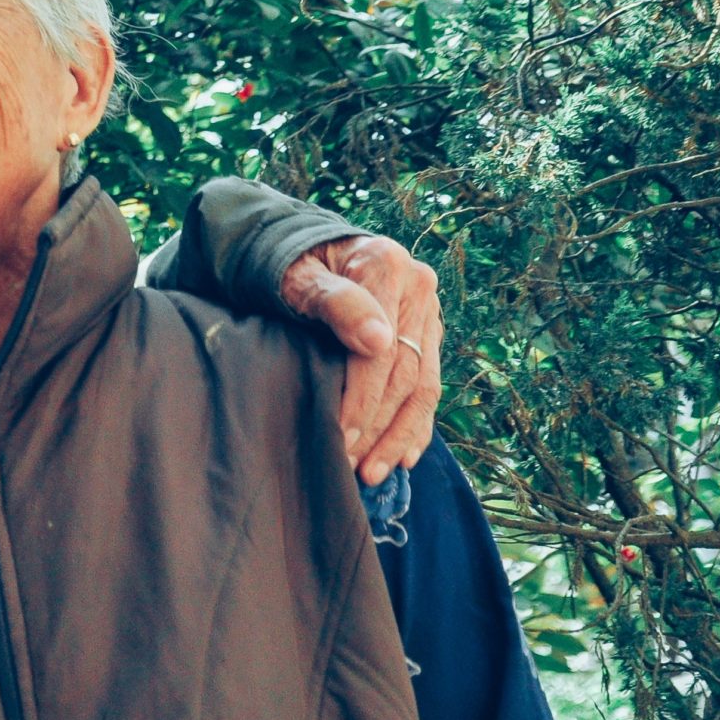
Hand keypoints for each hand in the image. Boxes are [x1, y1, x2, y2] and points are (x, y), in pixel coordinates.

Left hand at [279, 233, 442, 484]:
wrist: (305, 247)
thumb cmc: (290, 264)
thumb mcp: (297, 275)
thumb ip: (334, 301)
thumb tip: (377, 340)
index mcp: (387, 265)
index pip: (382, 350)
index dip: (362, 399)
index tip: (341, 437)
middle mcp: (418, 287)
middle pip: (405, 373)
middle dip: (378, 427)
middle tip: (352, 467)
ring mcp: (427, 312)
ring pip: (423, 386)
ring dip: (399, 436)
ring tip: (373, 473)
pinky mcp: (426, 333)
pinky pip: (429, 385)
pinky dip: (417, 425)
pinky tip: (403, 458)